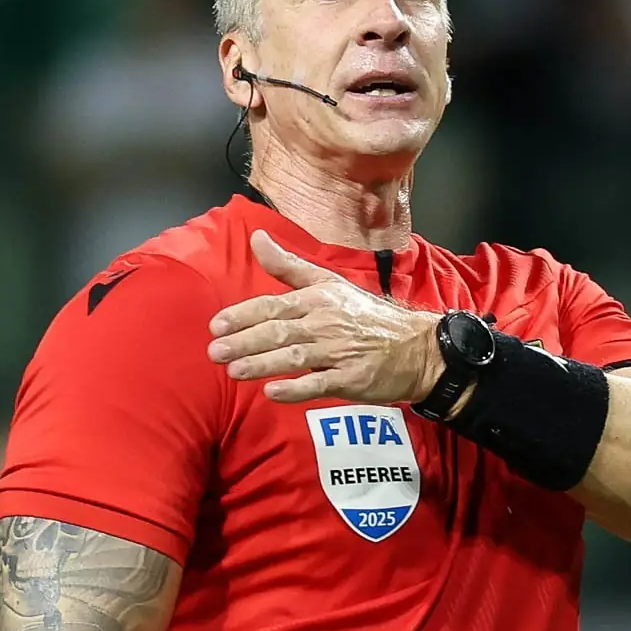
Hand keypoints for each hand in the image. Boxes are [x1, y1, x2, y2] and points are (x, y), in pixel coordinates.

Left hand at [208, 230, 444, 404]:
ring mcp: (338, 352)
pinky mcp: (350, 379)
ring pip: (294, 357)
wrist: (415, 347)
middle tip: (215, 351)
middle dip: (245, 341)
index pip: (274, 305)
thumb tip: (256, 238)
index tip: (217, 325)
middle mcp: (326, 323)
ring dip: (262, 364)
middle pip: (279, 332)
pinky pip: (319, 384)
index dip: (244, 315)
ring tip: (234, 372)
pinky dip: (295, 389)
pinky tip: (272, 392)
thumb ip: (289, 265)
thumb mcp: (330, 283)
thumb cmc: (366, 315)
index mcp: (319, 298)